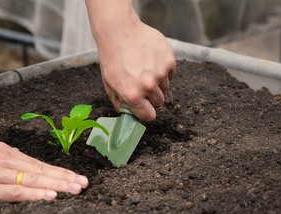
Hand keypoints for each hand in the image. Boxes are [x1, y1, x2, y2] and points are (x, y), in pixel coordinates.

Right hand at [0, 140, 88, 208]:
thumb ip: (3, 158)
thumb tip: (21, 165)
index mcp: (5, 151)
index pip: (38, 163)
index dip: (58, 171)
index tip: (74, 176)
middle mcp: (4, 160)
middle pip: (41, 170)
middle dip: (65, 177)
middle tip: (84, 183)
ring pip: (33, 180)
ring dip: (57, 185)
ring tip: (76, 189)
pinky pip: (15, 192)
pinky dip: (34, 194)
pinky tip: (50, 197)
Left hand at [85, 0, 175, 121]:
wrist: (119, 31)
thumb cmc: (112, 58)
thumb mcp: (109, 84)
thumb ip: (120, 102)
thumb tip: (128, 113)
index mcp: (133, 95)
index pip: (149, 116)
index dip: (147, 112)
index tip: (145, 107)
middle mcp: (148, 86)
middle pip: (159, 102)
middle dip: (152, 97)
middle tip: (143, 85)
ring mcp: (160, 73)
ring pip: (165, 87)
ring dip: (158, 82)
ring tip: (145, 69)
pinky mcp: (169, 60)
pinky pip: (170, 73)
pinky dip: (163, 70)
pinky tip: (151, 60)